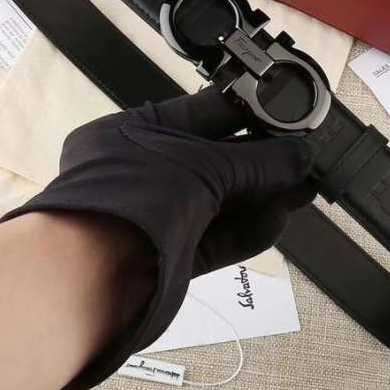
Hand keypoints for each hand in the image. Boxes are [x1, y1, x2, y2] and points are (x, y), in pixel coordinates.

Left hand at [0, 86, 314, 389]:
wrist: (86, 278)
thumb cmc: (123, 202)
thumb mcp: (202, 168)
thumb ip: (257, 163)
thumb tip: (300, 156)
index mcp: (138, 131)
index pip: (207, 111)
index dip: (250, 111)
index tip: (286, 114)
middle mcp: (148, 169)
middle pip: (218, 159)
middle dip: (264, 159)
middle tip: (303, 158)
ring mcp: (158, 213)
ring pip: (221, 200)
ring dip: (263, 196)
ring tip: (304, 189)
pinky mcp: (170, 253)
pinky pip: (218, 238)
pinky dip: (249, 230)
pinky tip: (278, 220)